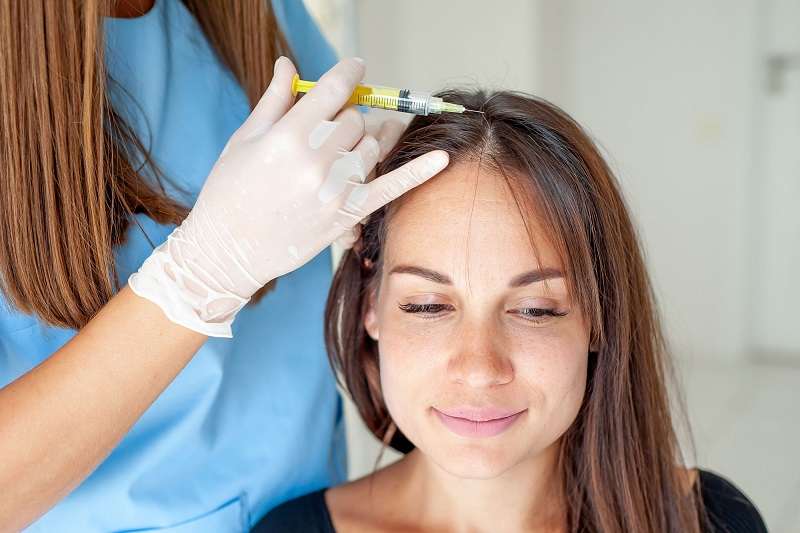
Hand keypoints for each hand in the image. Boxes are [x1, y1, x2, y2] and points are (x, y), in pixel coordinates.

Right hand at [129, 57, 448, 335]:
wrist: (226, 250)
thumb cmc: (229, 191)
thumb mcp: (244, 139)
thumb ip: (274, 100)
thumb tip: (290, 64)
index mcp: (287, 136)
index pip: (334, 90)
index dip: (350, 73)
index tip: (356, 68)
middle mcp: (315, 161)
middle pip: (355, 120)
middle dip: (348, 115)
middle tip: (336, 123)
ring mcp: (334, 191)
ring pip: (372, 148)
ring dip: (369, 139)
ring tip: (357, 140)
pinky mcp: (345, 216)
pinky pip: (389, 189)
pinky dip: (418, 172)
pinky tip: (442, 158)